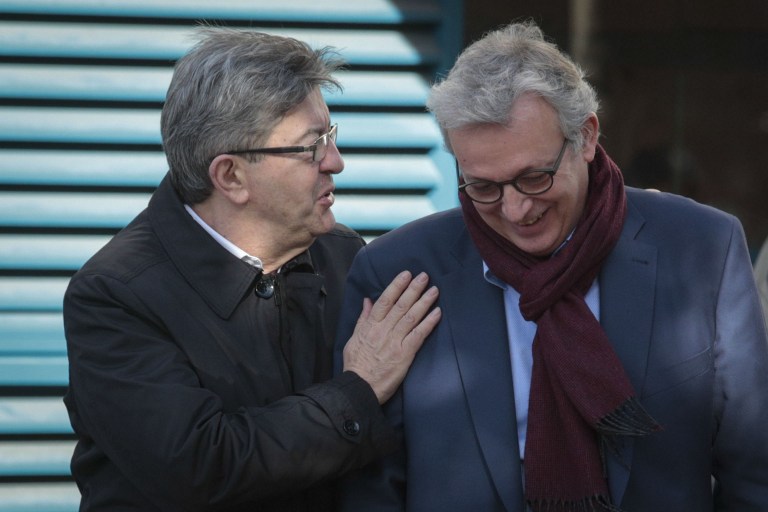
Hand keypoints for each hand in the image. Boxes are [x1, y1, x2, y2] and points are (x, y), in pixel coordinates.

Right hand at [342, 271, 440, 403]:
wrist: (359, 387)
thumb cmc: (356, 365)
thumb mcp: (353, 338)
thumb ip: (363, 319)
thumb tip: (367, 301)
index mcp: (370, 326)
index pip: (384, 301)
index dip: (396, 286)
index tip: (406, 275)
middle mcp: (383, 330)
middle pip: (401, 305)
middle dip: (413, 289)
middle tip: (424, 276)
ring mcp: (394, 342)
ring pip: (411, 317)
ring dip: (424, 302)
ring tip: (434, 290)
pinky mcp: (404, 354)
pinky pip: (418, 335)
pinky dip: (428, 323)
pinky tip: (437, 313)